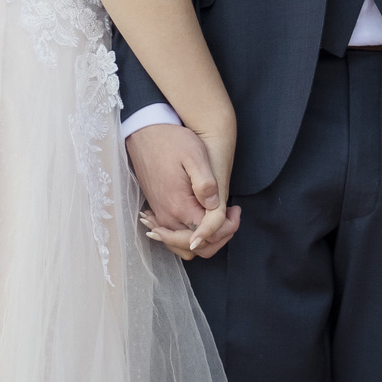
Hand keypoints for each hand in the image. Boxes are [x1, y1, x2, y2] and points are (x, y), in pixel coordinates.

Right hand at [126, 122, 238, 260]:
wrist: (145, 133)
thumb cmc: (172, 141)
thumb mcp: (194, 155)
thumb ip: (206, 183)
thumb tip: (215, 205)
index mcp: (179, 206)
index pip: (208, 235)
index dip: (229, 228)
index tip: (237, 210)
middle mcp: (167, 217)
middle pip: (197, 248)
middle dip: (219, 237)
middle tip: (232, 215)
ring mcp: (160, 216)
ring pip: (184, 247)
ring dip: (205, 239)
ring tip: (219, 217)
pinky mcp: (157, 211)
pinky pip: (174, 237)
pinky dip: (189, 236)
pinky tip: (201, 218)